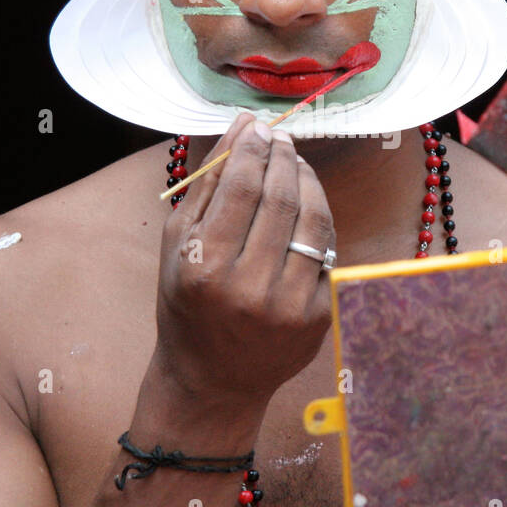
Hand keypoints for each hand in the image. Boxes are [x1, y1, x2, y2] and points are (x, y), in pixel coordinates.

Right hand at [155, 113, 335, 401]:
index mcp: (205, 268)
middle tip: (281, 139)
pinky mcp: (319, 317)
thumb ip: (208, 182)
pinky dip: (318, 220)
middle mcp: (249, 288)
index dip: (254, 149)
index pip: (241, 188)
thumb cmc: (187, 304)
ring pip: (313, 220)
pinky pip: (328, 252)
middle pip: (280, 199)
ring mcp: (289, 306)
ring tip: (296, 164)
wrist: (213, 380)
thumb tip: (242, 126)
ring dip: (308, 181)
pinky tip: (306, 206)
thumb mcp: (178, 243)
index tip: (259, 128)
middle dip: (283, 158)